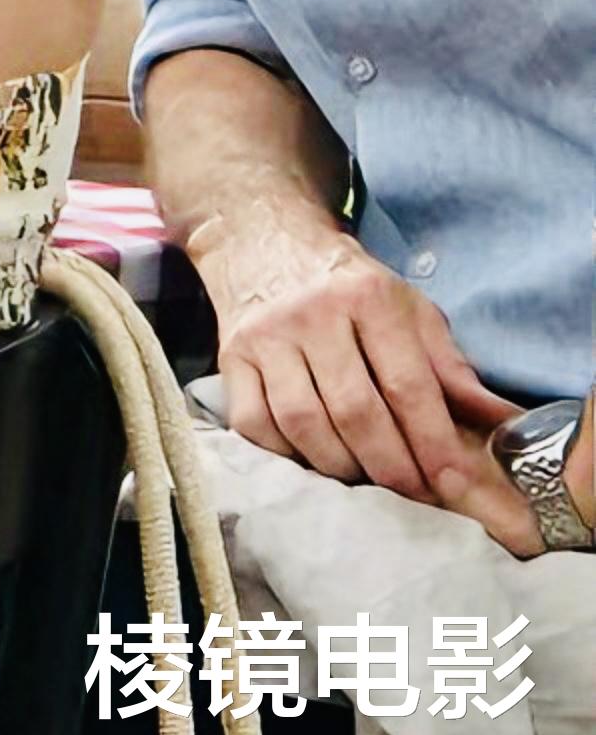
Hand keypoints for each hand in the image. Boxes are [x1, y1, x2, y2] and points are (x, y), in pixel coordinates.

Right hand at [195, 212, 519, 508]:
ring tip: (366, 479)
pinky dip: (286, 453)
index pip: (406, 385)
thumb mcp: (409, 310)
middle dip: (392, 465)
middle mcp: (312, 314)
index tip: (454, 483)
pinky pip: (254, 422)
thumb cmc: (348, 284)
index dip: (433, 442)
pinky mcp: (230, 356)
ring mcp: (265, 336)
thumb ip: (452, 369)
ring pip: (303, 422)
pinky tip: (312, 457)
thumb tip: (505, 426)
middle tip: (414, 495)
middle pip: (355, 411)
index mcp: (368, 299)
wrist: (262, 239)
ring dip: (340, 465)